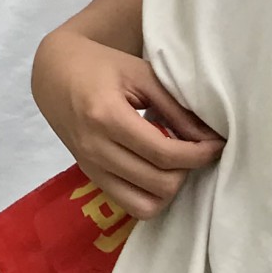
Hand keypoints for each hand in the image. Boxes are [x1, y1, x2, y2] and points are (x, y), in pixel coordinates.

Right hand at [32, 26, 223, 218]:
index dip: (199, 154)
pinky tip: (156, 171)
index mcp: (107, 116)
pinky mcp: (90, 176)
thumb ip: (175, 108)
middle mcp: (95, 148)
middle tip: (196, 149)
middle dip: (188, 169)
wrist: (54, 73)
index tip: (216, 144)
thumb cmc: (101, 66)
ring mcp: (90, 167)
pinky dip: (151, 196)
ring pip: (145, 205)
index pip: (164, 153)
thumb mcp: (141, 75)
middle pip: (159, 182)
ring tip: (174, 162)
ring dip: (169, 188)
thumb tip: (209, 139)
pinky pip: (129, 205)